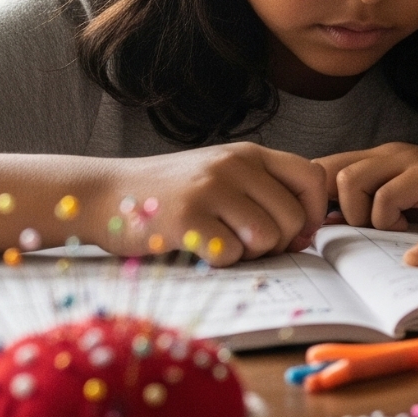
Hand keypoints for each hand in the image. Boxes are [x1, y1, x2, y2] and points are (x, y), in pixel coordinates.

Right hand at [105, 143, 327, 264]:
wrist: (103, 193)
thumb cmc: (169, 193)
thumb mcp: (220, 174)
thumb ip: (262, 189)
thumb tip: (308, 229)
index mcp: (248, 154)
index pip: (311, 178)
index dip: (314, 213)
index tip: (297, 235)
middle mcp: (233, 165)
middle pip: (293, 218)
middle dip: (277, 244)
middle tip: (247, 246)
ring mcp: (209, 190)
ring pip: (266, 238)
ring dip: (249, 254)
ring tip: (222, 245)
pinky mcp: (185, 219)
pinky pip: (230, 254)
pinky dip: (219, 262)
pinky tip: (198, 249)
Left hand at [317, 144, 417, 230]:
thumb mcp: (404, 206)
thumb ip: (368, 209)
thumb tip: (324, 225)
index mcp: (378, 159)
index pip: (322, 167)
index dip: (311, 198)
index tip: (323, 229)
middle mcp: (387, 153)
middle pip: (324, 170)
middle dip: (325, 207)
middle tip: (350, 233)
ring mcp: (407, 160)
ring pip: (348, 181)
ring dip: (362, 215)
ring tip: (391, 226)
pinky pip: (384, 199)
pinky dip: (390, 221)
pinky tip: (413, 227)